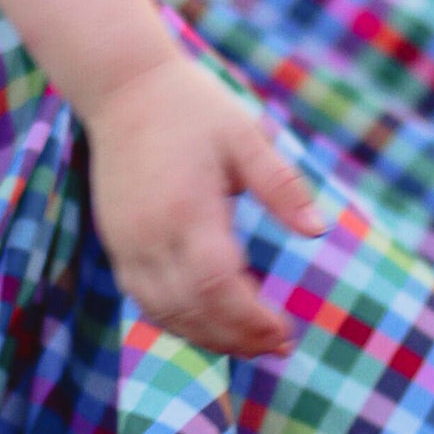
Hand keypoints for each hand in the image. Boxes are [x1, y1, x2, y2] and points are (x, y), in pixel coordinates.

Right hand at [85, 55, 326, 357]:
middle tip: (278, 347)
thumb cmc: (192, 107)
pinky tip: (208, 323)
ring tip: (250, 344)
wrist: (123, 86)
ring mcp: (127, 242)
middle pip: (192, 309)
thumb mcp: (245, 136)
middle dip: (237, 337)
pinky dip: (176, 320)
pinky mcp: (116, 242)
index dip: (250, 318)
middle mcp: (150, 233)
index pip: (218, 285)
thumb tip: (317, 230)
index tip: (285, 331)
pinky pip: (143, 299)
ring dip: (207, 337)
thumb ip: (281, 185)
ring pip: (165, 312)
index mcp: (187, 208)